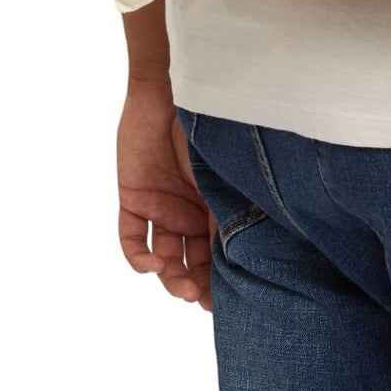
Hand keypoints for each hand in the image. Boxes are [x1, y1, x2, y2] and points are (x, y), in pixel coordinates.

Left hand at [117, 76, 214, 312]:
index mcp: (213, 205)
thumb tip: (260, 246)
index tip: (223, 301)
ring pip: (161, 258)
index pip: (215, 253)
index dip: (218, 280)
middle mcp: (186, 211)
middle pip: (189, 262)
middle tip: (199, 299)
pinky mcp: (133, 199)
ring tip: (179, 285)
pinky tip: (152, 264)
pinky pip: (130, 239)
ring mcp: (158, 207)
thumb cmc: (210, 123)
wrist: (174, 89)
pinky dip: (138, 259)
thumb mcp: (227, 171)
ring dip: (169, 277)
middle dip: (194, 285)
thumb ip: (237, 204)